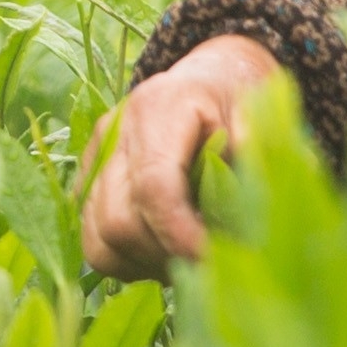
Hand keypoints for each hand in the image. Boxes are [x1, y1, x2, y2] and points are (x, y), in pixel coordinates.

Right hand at [78, 33, 281, 279]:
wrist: (207, 82)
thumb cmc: (236, 101)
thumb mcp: (258, 118)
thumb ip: (255, 158)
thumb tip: (252, 211)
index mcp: (158, 108)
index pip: (154, 186)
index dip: (180, 233)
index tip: (214, 258)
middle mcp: (114, 133)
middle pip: (119, 221)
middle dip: (165, 255)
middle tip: (209, 263)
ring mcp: (94, 159)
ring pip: (99, 239)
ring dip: (146, 263)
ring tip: (188, 259)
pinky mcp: (88, 184)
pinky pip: (95, 243)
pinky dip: (130, 261)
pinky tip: (165, 252)